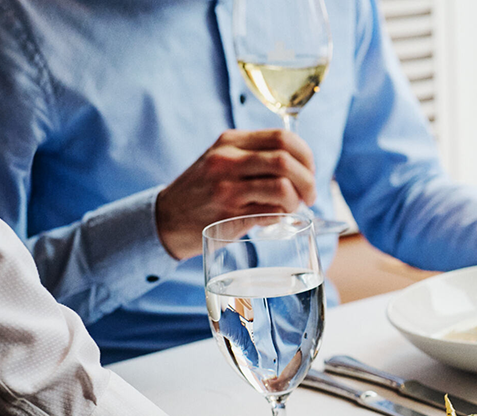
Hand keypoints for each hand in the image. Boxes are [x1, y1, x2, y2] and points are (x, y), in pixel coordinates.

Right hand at [155, 130, 317, 259]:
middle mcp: (228, 159)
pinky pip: (271, 212)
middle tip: (310, 195)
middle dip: (309, 181)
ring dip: (297, 201)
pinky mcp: (228, 214)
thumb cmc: (204, 190)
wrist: (166, 218)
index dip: (306, 156)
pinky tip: (276, 218)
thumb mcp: (223, 160)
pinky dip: (283, 216)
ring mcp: (226, 187)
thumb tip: (301, 166)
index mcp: (231, 141)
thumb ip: (255, 156)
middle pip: (286, 160)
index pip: (283, 137)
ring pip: (282, 187)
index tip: (310, 172)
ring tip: (293, 208)